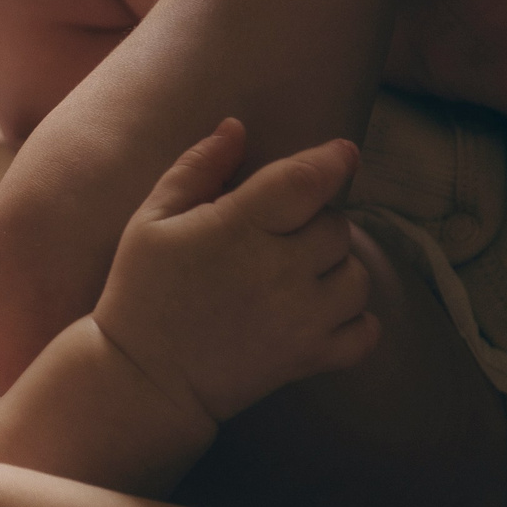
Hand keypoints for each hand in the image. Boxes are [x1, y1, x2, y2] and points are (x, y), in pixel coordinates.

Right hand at [97, 119, 379, 428]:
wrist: (141, 380)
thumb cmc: (141, 293)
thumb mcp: (151, 220)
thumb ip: (197, 167)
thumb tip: (238, 127)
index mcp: (239, 229)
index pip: (309, 179)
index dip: (334, 159)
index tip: (341, 154)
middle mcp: (279, 271)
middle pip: (337, 226)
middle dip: (317, 221)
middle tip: (282, 234)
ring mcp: (300, 319)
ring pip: (356, 276)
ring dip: (336, 268)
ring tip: (298, 272)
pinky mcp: (309, 359)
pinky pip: (366, 332)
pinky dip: (355, 320)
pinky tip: (321, 311)